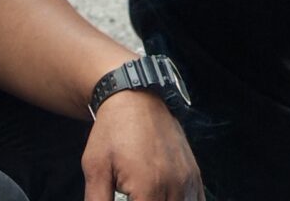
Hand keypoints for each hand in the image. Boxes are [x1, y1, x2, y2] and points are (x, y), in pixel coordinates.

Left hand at [83, 89, 201, 200]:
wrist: (134, 99)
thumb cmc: (113, 131)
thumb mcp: (94, 167)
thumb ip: (98, 200)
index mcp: (148, 188)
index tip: (125, 197)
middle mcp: (174, 187)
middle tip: (132, 193)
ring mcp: (188, 182)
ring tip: (143, 192)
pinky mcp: (195, 176)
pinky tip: (164, 196)